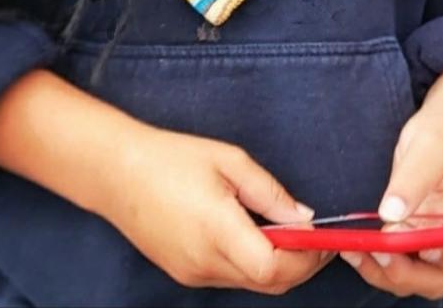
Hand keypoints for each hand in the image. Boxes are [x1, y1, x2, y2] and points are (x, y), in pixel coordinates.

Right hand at [101, 125, 332, 294]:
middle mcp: (205, 262)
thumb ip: (270, 192)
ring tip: (294, 233)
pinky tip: (261, 236)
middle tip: (321, 238)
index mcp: (218, 231)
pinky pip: (232, 278)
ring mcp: (193, 274)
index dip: (307, 257)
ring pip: (252, 284)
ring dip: (280, 267)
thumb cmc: (173, 158)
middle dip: (302, 265)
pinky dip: (256, 264)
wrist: (117, 174)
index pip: (273, 268)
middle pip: (268, 283)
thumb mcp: (230, 161)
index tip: (326, 237)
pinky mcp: (185, 274)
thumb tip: (305, 217)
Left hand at [339, 63, 442, 300]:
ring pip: (414, 277)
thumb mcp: (431, 144)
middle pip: (439, 278)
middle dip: (404, 274)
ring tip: (354, 249)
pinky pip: (397, 262)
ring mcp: (436, 241)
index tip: (413, 242)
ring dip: (383, 272)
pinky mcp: (415, 238)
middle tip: (375, 252)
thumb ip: (414, 178)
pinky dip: (375, 262)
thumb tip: (391, 213)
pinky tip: (354, 246)